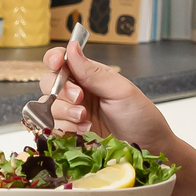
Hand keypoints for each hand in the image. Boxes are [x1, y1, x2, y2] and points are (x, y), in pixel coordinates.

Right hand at [42, 42, 173, 154]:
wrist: (148, 149)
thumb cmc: (140, 116)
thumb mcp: (120, 91)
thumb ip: (92, 73)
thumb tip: (72, 47)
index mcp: (88, 75)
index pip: (61, 60)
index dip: (54, 59)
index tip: (57, 64)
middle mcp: (77, 91)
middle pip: (48, 83)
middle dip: (61, 91)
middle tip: (80, 99)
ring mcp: (72, 113)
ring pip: (47, 106)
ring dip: (64, 112)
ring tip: (85, 120)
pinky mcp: (70, 132)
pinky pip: (52, 127)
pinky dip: (64, 128)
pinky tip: (83, 131)